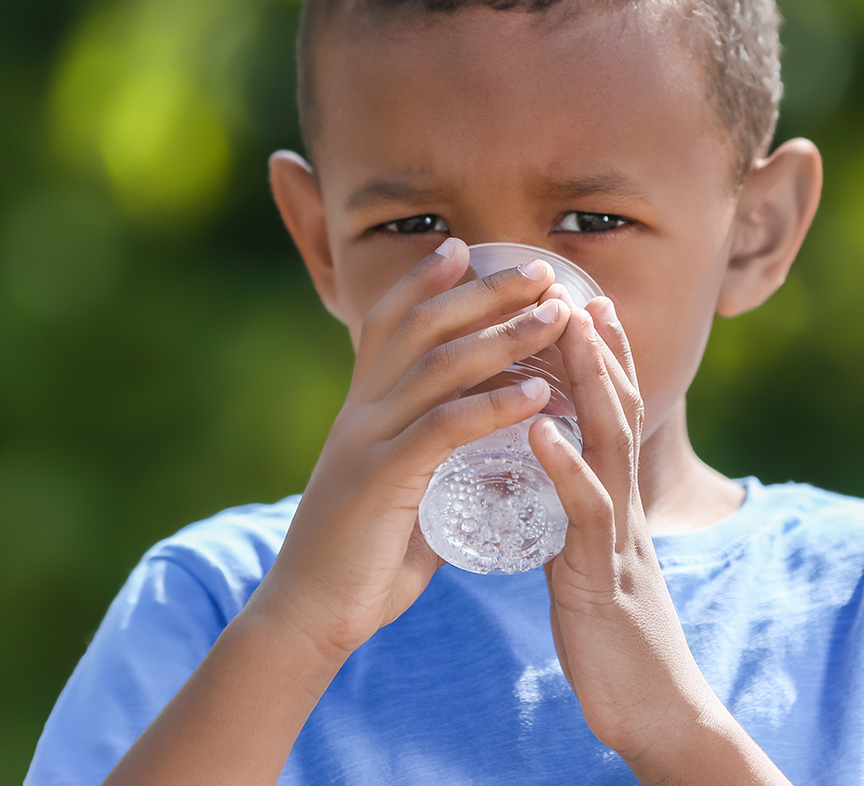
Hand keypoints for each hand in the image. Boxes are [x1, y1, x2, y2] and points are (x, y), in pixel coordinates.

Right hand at [244, 239, 568, 659]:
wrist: (307, 617)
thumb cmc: (358, 561)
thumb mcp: (395, 494)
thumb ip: (429, 469)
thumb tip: (477, 463)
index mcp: (361, 410)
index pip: (387, 324)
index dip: (422, 281)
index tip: (463, 246)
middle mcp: (360, 411)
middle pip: (422, 327)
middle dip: (484, 291)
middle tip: (541, 269)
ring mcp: (367, 441)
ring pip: (439, 367)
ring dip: (504, 336)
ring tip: (556, 317)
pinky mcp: (380, 480)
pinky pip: (443, 429)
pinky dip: (493, 406)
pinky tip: (536, 395)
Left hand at [531, 299, 790, 784]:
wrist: (656, 713)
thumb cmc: (618, 643)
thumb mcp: (595, 567)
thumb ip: (576, 524)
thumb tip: (549, 491)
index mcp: (615, 504)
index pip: (611, 416)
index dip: (599, 360)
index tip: (581, 302)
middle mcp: (623, 508)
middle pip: (617, 410)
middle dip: (600, 348)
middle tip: (581, 286)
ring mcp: (618, 537)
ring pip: (609, 444)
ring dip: (592, 381)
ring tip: (570, 327)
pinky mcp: (602, 575)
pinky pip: (584, 512)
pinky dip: (563, 465)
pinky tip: (538, 430)